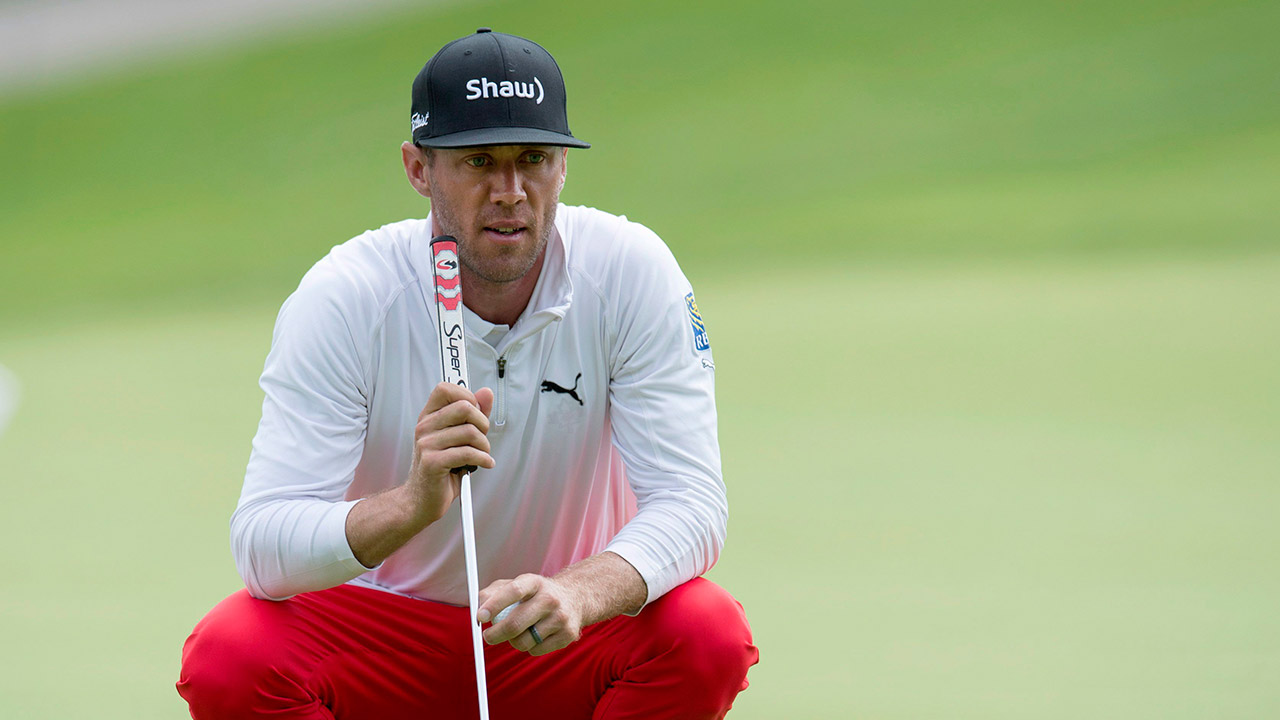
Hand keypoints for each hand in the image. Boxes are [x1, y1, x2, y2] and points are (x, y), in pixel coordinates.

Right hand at [406, 382, 494, 524]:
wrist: (421, 500)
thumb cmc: (441, 469)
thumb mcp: (458, 437)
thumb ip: (474, 414)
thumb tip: (485, 393)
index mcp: (428, 417)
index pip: (445, 389)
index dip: (467, 396)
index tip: (475, 413)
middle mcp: (425, 427)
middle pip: (464, 407)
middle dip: (482, 423)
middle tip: (481, 438)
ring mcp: (426, 444)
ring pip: (470, 432)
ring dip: (484, 446)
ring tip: (481, 455)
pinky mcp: (433, 462)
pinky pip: (468, 453)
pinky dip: (483, 459)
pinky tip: (484, 464)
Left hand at [478, 574, 583, 655]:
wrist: (574, 598)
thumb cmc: (536, 594)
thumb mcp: (517, 584)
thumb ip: (493, 593)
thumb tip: (477, 607)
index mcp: (535, 582)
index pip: (513, 591)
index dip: (494, 604)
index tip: (480, 617)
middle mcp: (550, 598)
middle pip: (516, 624)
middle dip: (495, 634)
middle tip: (488, 637)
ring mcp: (561, 617)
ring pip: (524, 641)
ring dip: (513, 641)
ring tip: (519, 632)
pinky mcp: (568, 634)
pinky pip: (536, 651)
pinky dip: (529, 647)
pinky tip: (535, 636)